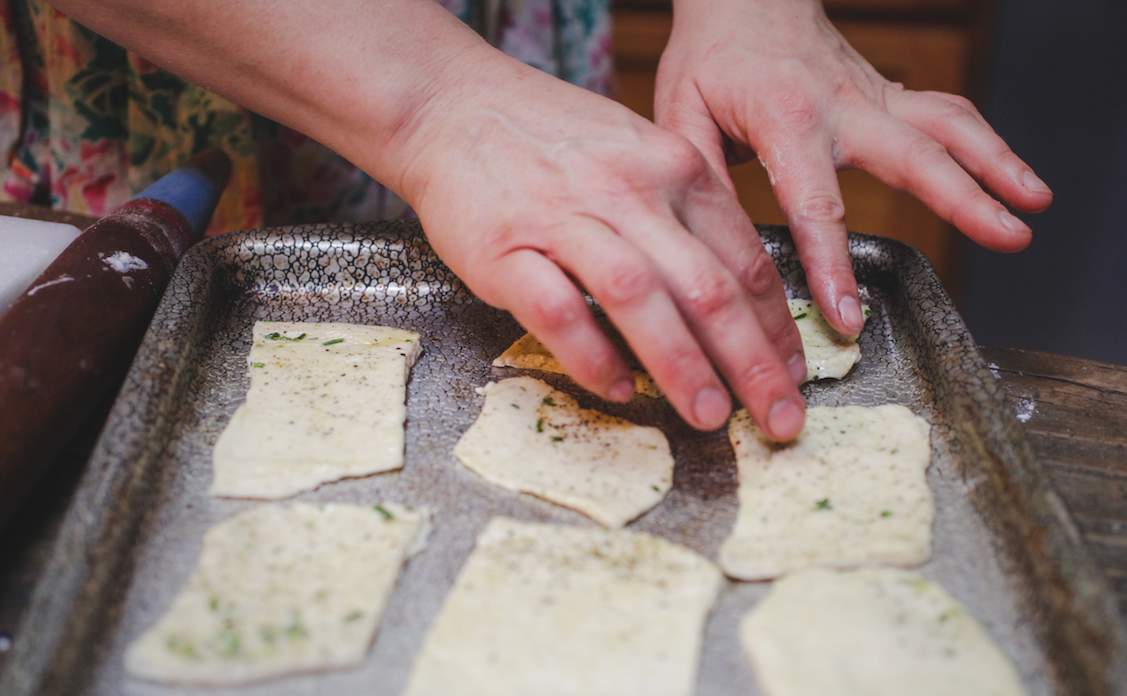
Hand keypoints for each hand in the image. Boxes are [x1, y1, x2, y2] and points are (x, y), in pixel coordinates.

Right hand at [390, 45, 807, 437]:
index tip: (793, 373)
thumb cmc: (550, 138)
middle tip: (780, 419)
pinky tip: (617, 388)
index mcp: (674, 168)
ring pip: (639, 297)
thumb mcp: (638, 153)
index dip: (777, 326)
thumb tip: (729, 294)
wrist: (452, 105)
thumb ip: (684, 215)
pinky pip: (555, 310)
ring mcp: (565, 219)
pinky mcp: (504, 250)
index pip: (744, 258)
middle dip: (753, 361)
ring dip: (682, 364)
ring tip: (710, 417)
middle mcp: (630, 192)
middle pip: (707, 286)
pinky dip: (590, 354)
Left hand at [656, 0, 1052, 335]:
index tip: (848, 316)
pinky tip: (1012, 174)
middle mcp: (843, 107)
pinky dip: (984, 143)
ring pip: (946, 127)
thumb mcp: (682, 117)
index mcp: (787, 121)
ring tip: (1034, 205)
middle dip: (964, 201)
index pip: (816, 205)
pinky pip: (945, 115)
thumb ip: (702, 180)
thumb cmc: (710, 59)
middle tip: (1008, 237)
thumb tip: (715, 248)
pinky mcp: (887, 96)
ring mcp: (873, 97)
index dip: (833, 265)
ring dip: (996, 163)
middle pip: (914, 157)